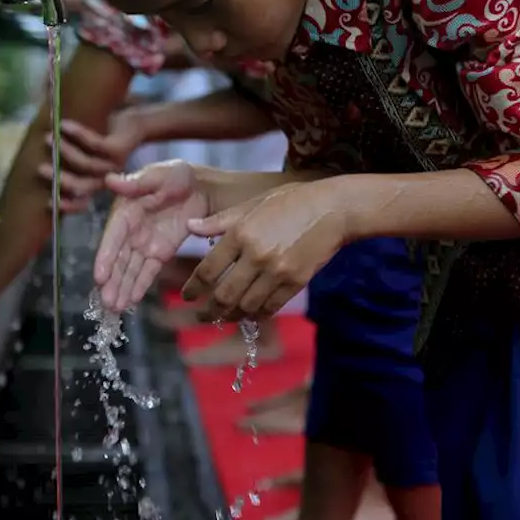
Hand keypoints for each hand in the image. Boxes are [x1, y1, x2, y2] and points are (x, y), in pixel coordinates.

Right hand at [38, 115, 143, 211]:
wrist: (136, 121)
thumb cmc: (105, 135)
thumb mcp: (86, 150)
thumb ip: (69, 158)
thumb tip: (39, 159)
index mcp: (99, 182)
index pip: (84, 201)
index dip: (68, 205)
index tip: (49, 202)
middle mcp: (108, 177)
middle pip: (82, 186)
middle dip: (60, 179)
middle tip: (40, 168)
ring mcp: (114, 164)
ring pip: (85, 164)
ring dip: (64, 151)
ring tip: (48, 138)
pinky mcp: (118, 148)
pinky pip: (92, 143)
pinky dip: (76, 134)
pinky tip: (63, 125)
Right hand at [93, 161, 209, 312]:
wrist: (202, 188)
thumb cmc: (177, 176)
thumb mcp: (159, 175)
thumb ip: (137, 182)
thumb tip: (111, 180)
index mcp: (125, 212)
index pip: (112, 237)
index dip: (104, 257)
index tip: (99, 277)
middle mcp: (130, 231)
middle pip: (117, 259)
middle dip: (112, 282)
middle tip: (107, 303)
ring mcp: (143, 244)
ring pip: (130, 270)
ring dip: (122, 288)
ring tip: (115, 309)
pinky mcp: (159, 254)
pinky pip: (147, 272)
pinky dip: (139, 285)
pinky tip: (131, 301)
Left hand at [182, 181, 346, 321]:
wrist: (333, 209)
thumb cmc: (290, 201)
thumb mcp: (252, 204)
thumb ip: (220, 221)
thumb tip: (189, 227)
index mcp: (240, 233)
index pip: (208, 269)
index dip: (194, 288)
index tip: (187, 297)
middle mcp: (255, 255)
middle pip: (224, 295)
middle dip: (209, 310)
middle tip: (201, 315)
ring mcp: (277, 271)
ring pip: (246, 306)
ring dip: (232, 316)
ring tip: (224, 317)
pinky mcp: (295, 282)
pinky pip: (270, 307)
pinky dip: (257, 315)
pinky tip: (250, 314)